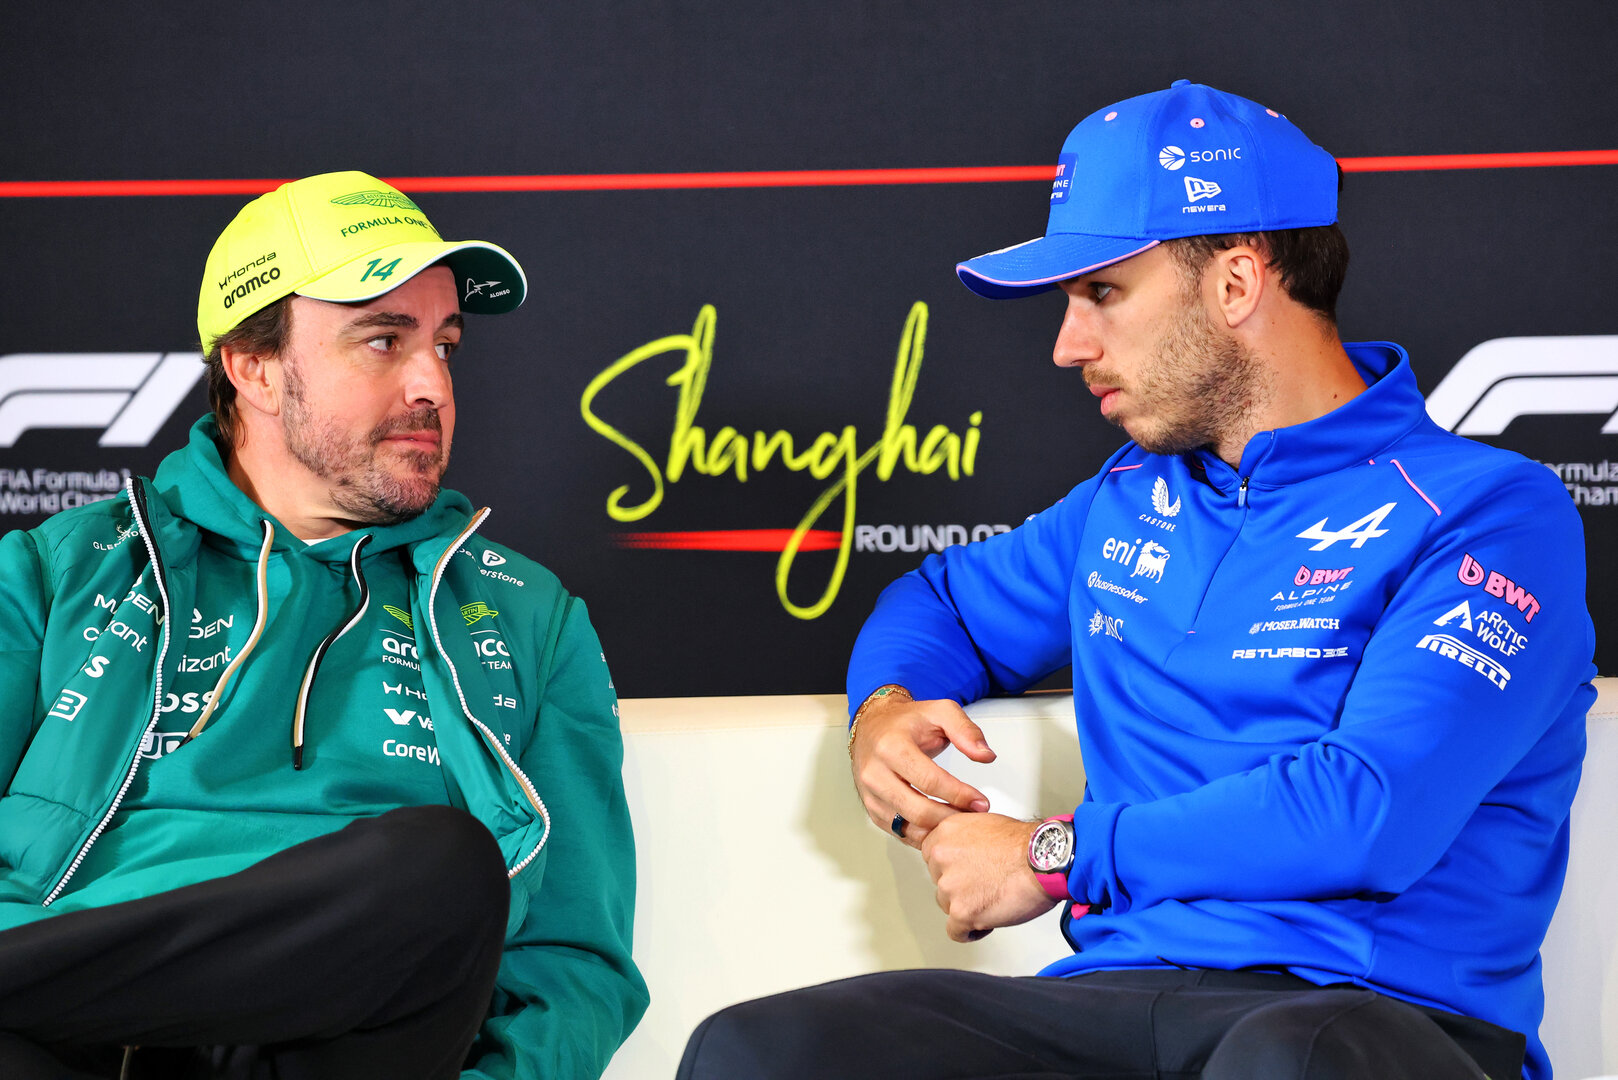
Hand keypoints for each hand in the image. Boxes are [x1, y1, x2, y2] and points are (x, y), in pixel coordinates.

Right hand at [849, 694, 995, 848]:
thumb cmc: (906, 721)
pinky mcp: (871, 807)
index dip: (959, 795)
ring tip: (961, 822)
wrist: (872, 726)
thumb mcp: (940, 712)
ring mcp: (870, 793)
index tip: (980, 802)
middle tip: (974, 816)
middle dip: (952, 817)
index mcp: (891, 746)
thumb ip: (966, 731)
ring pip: (908, 826)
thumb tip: (986, 756)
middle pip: (918, 810)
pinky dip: (922, 835)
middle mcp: (874, 772)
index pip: (929, 781)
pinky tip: (941, 826)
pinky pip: (898, 832)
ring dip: (938, 830)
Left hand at [920, 812, 1058, 941]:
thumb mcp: (984, 823)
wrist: (1044, 860)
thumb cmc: (1025, 844)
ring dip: (967, 907)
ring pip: (947, 906)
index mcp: (946, 833)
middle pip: (940, 882)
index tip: (963, 872)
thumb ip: (964, 837)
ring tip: (991, 900)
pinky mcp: (962, 912)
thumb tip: (960, 852)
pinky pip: (956, 932)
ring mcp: (950, 886)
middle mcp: (942, 857)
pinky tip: (985, 922)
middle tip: (984, 885)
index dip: (952, 867)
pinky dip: (971, 931)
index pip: (932, 858)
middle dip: (960, 887)